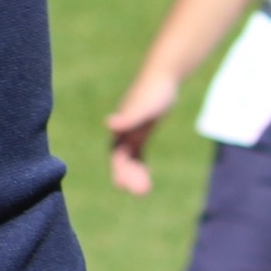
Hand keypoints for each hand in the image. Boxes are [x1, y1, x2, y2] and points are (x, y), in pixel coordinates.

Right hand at [108, 71, 178, 194]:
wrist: (162, 77)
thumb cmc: (153, 92)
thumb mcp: (143, 107)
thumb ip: (127, 118)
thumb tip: (109, 125)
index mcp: (121, 128)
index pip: (118, 155)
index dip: (121, 172)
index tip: (126, 188)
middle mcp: (123, 131)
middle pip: (122, 159)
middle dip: (129, 176)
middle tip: (140, 194)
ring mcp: (132, 131)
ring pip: (130, 158)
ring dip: (134, 173)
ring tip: (143, 191)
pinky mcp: (141, 130)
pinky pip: (138, 151)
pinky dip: (140, 163)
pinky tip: (145, 175)